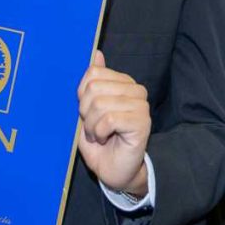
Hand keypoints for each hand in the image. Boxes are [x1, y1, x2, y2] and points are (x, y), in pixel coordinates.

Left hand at [76, 51, 150, 194]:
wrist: (114, 171)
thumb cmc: (101, 142)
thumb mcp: (89, 109)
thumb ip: (92, 82)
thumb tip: (97, 53)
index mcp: (123, 83)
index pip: (93, 74)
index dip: (82, 96)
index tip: (88, 113)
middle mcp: (136, 90)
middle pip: (94, 87)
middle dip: (86, 112)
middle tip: (94, 127)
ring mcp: (141, 106)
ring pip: (100, 104)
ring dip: (93, 126)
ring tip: (100, 135)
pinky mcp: (142, 122)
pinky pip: (109, 119)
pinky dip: (100, 132)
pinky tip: (107, 139)